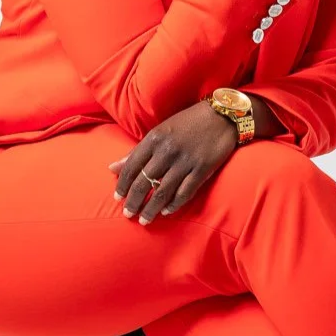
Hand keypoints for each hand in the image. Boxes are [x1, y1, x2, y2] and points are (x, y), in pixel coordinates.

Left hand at [107, 102, 238, 223]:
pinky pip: (185, 192)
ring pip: (163, 191)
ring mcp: (185, 162)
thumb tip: (113, 168)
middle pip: (145, 182)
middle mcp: (167, 151)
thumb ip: (137, 151)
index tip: (118, 198)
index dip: (123, 185)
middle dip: (134, 201)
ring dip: (151, 209)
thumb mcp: (160, 131)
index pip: (132, 167)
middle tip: (128, 214)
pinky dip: (174, 204)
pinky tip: (166, 212)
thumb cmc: (188, 122)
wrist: (222, 115)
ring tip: (144, 220)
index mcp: (154, 139)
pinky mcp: (202, 170)